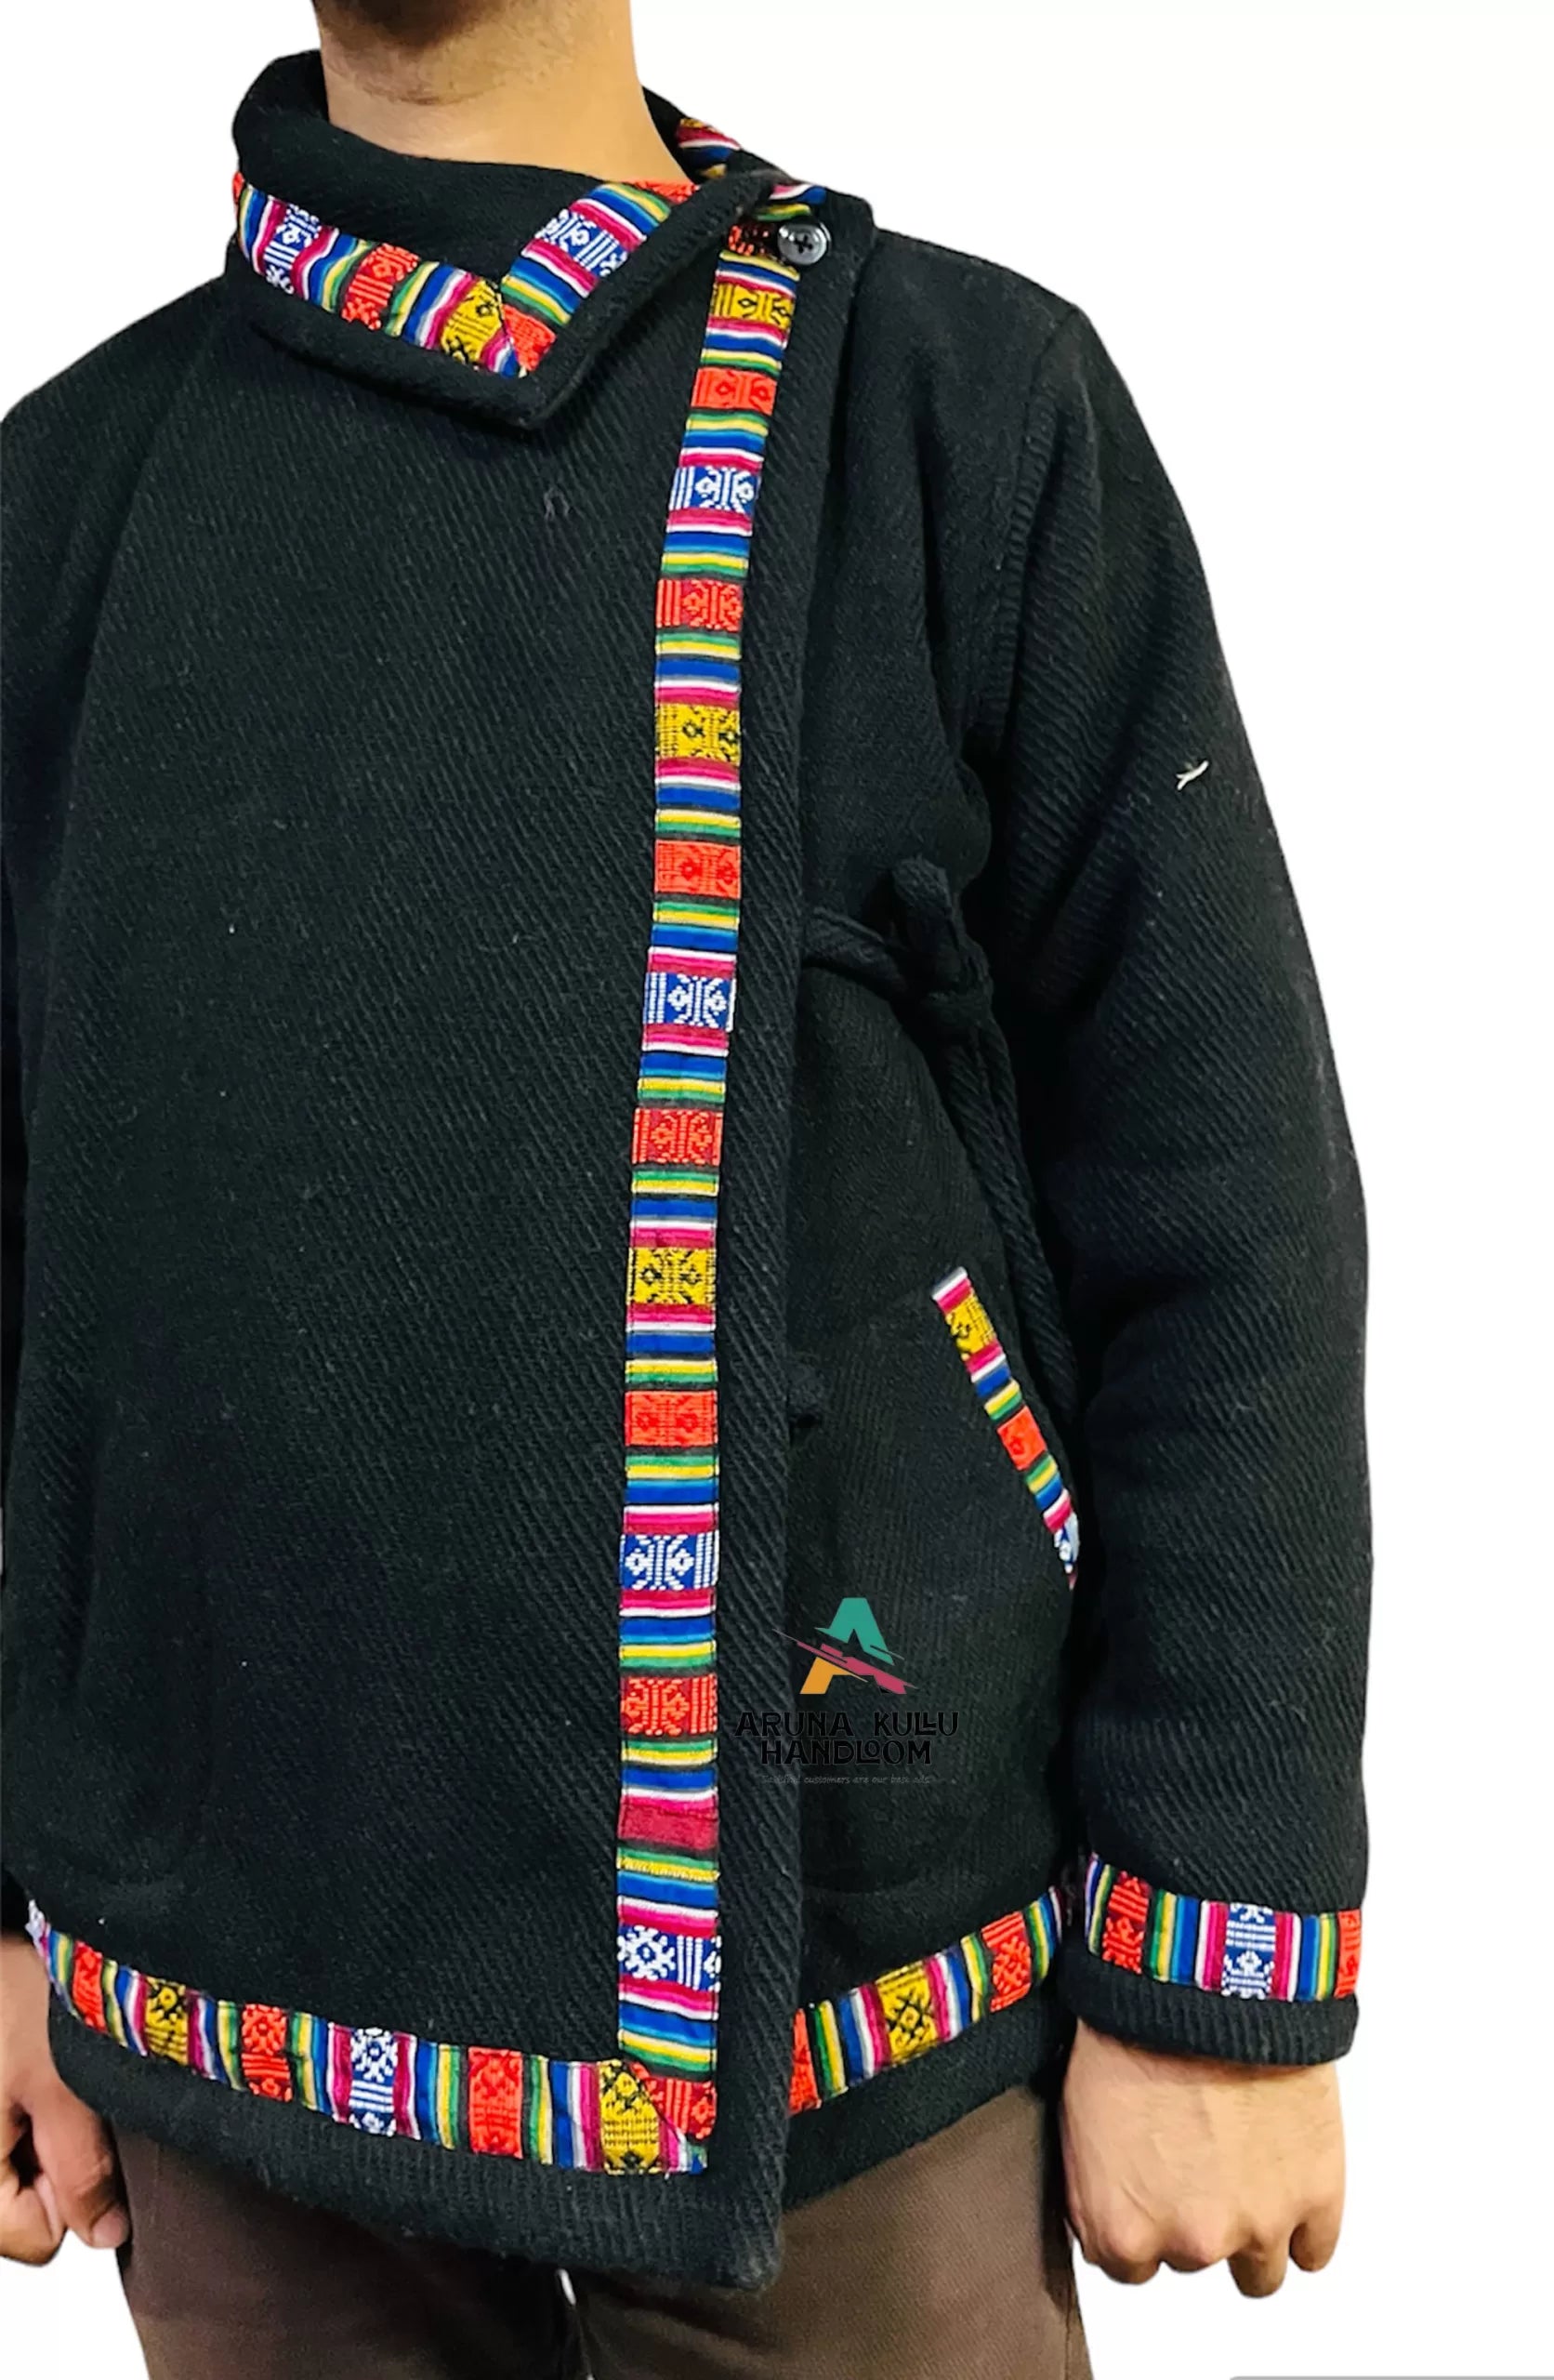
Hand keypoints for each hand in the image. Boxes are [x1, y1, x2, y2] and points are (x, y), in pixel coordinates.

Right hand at [1, 1931, 127, 2264]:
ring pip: (17, 2167)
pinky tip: (27, 2057)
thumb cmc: (14, 1989)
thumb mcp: (64, 2083)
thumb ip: (83, 2169)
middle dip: (54, 2156)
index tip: (77, 2126)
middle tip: (57, 2087)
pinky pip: (8, 2130)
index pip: (36, 2238)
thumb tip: (104, 2235)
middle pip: (22, 2205)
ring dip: (40, 2126)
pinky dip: (26, 2103)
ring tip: (40, 2064)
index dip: (73, 2190)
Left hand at [1059, 2016, 1343, 2295]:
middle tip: (1197, 2157)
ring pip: (1258, 2273)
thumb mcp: (1080, 2121)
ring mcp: (1259, 2225)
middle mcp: (1191, 2242)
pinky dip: (1306, 2221)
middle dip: (1193, 2215)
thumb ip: (1101, 2194)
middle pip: (1192, 2260)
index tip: (1149, 2193)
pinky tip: (1288, 2179)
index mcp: (1123, 2229)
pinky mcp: (1316, 2198)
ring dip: (1253, 2229)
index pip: (1128, 2267)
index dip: (1140, 2224)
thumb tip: (1114, 2215)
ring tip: (1245, 2170)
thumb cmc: (1134, 2032)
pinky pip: (1315, 2250)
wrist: (1203, 1982)